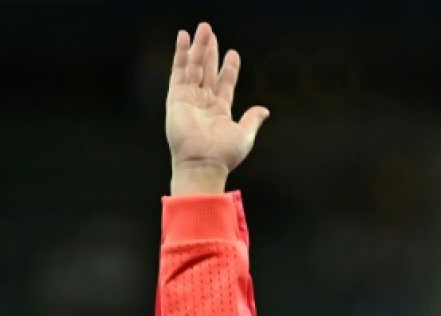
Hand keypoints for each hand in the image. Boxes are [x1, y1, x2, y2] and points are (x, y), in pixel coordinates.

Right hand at [166, 23, 269, 194]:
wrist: (204, 162)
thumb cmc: (224, 154)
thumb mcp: (245, 135)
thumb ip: (252, 120)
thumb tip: (264, 110)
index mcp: (220, 111)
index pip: (225, 84)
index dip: (229, 69)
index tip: (233, 53)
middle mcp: (203, 103)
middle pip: (207, 71)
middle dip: (210, 51)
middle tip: (211, 31)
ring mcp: (189, 98)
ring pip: (194, 66)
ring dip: (198, 47)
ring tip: (203, 28)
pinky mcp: (176, 97)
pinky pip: (178, 70)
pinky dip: (181, 54)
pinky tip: (184, 38)